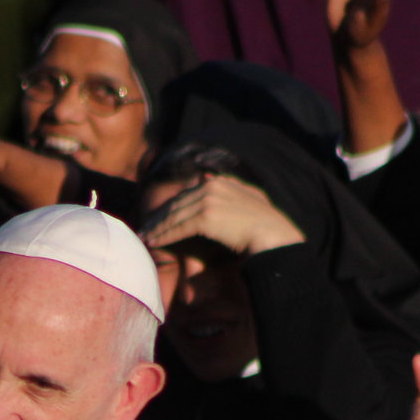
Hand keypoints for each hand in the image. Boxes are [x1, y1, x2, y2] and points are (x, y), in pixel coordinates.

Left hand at [141, 173, 303, 255]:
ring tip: (145, 237)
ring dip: (157, 227)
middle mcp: (212, 186)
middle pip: (177, 203)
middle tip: (145, 228)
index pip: (187, 194)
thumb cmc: (265, 225)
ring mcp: (208, 200)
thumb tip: (205, 177)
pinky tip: (154, 242)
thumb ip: (228, 187)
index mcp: (220, 181)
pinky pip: (178, 227)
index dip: (171, 207)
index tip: (159, 218)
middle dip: (159, 217)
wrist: (275, 237)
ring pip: (174, 215)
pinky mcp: (206, 217)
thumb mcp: (249, 198)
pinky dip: (164, 235)